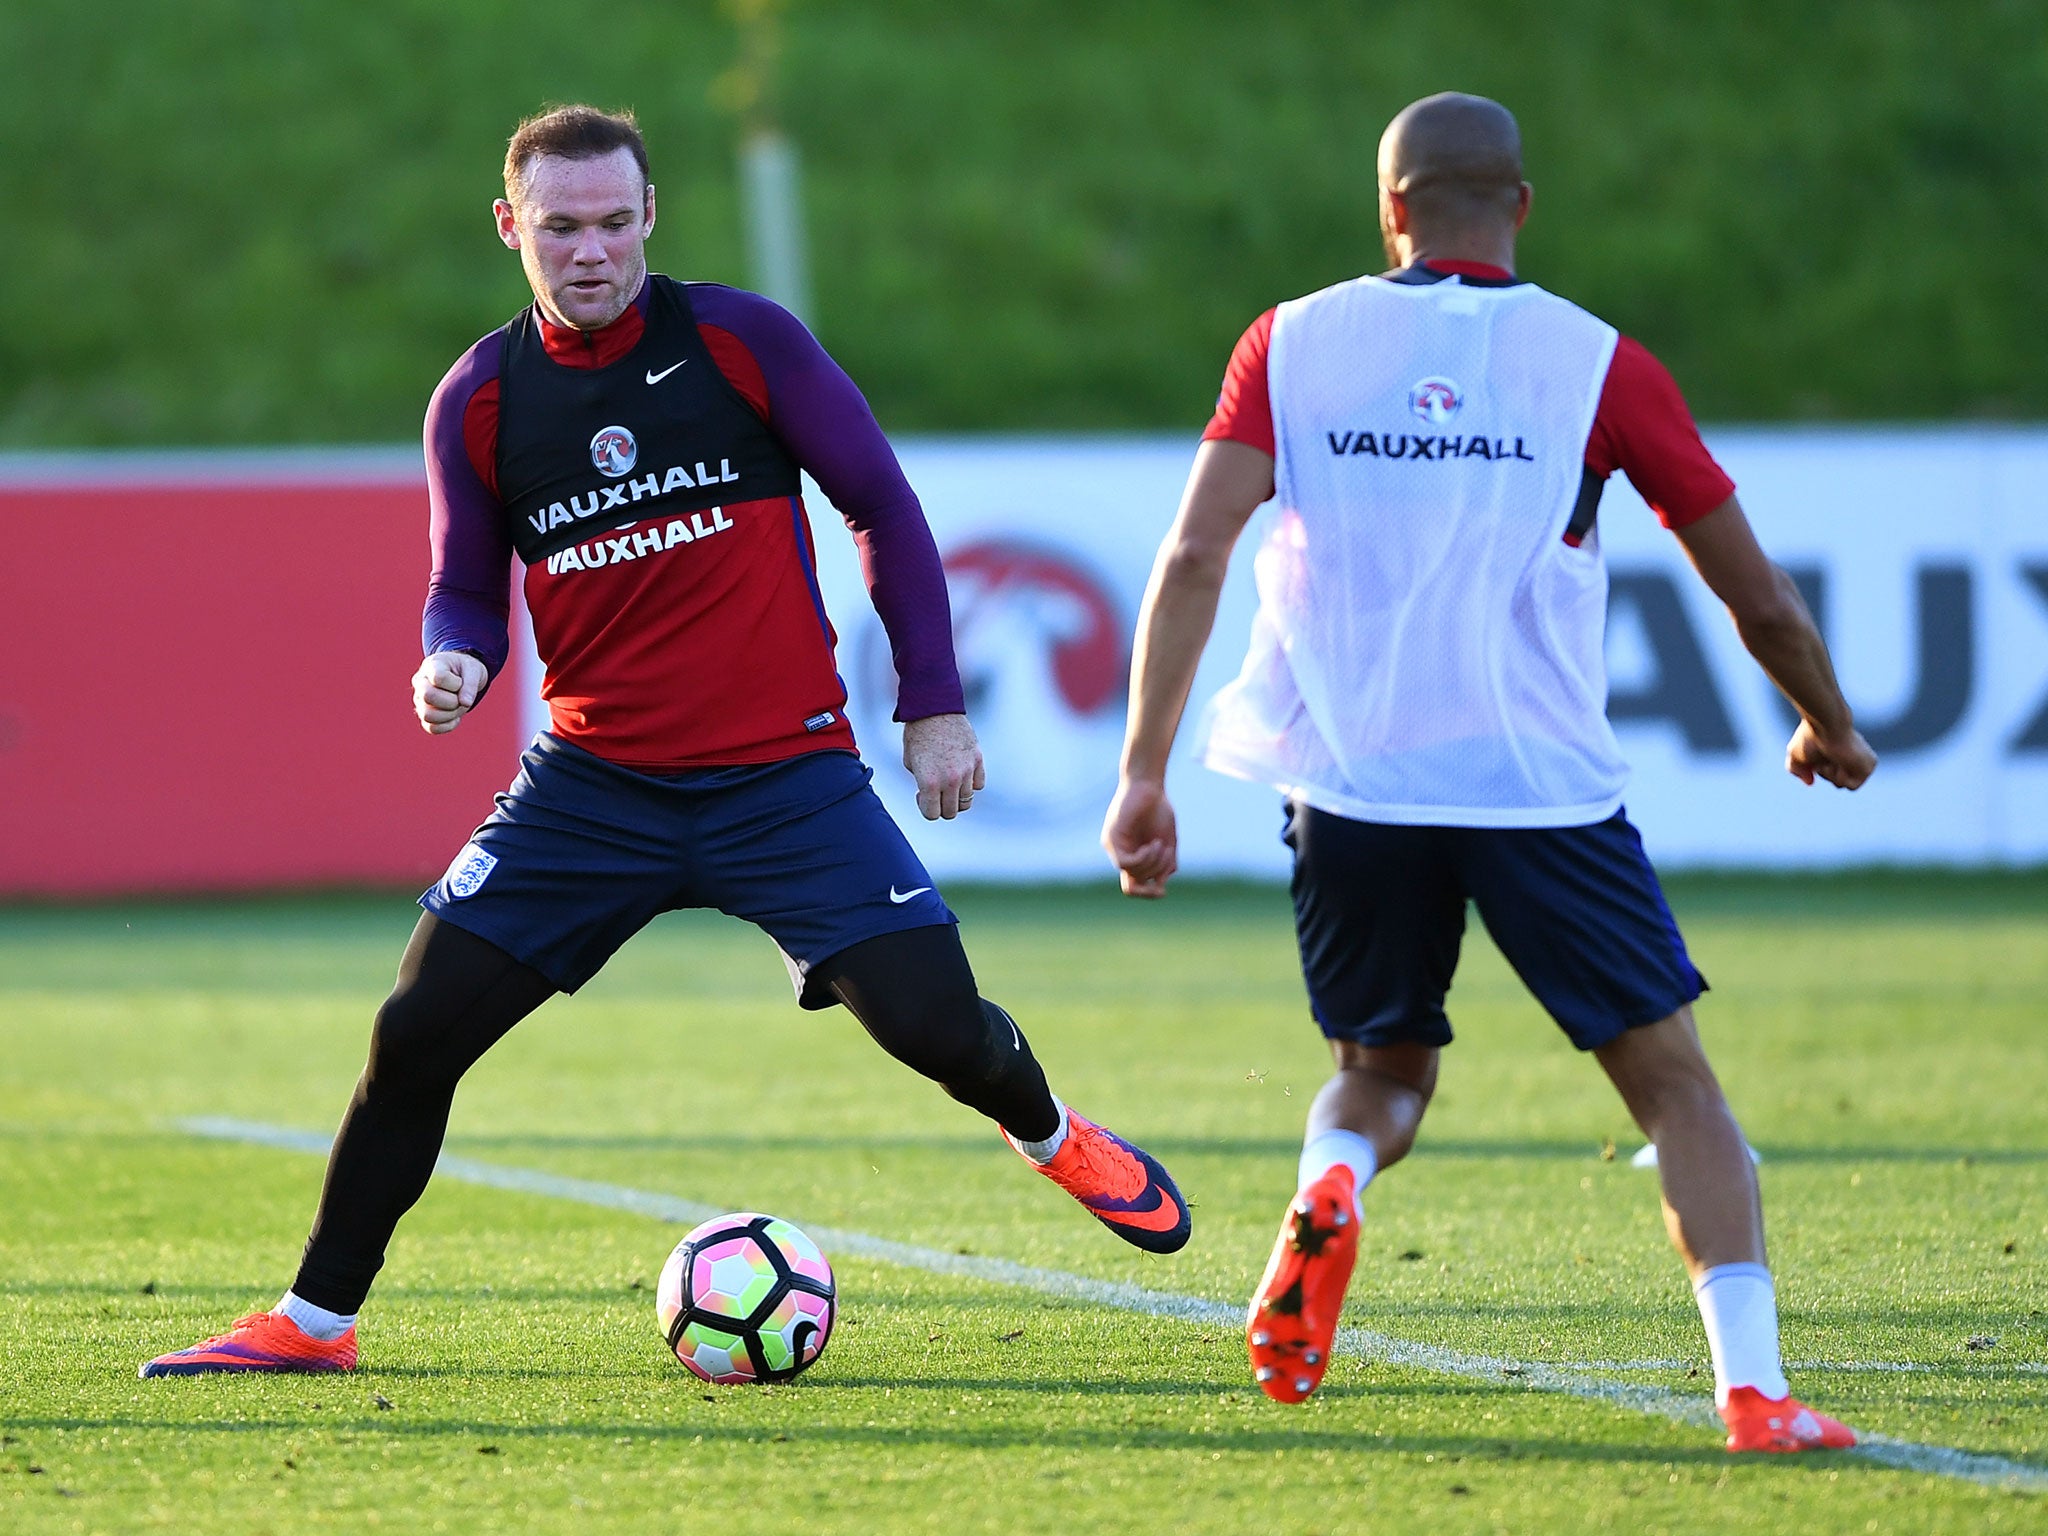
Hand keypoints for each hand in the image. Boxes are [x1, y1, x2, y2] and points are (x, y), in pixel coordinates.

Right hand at [413, 651, 488, 734]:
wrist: (461, 676)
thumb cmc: (466, 669)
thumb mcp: (473, 670)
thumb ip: (470, 684)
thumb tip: (465, 703)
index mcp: (431, 666)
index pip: (438, 678)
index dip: (455, 684)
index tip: (460, 681)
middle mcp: (420, 683)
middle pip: (428, 696)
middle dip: (452, 701)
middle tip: (461, 697)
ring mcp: (419, 700)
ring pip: (427, 715)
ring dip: (450, 715)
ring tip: (458, 707)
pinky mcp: (424, 715)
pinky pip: (431, 728)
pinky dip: (448, 726)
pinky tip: (455, 717)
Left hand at [902, 713, 984, 819]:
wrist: (934, 708)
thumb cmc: (918, 735)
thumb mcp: (911, 763)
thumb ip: (923, 783)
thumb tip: (933, 795)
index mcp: (930, 783)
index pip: (932, 814)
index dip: (925, 808)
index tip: (922, 795)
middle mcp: (950, 780)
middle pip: (951, 812)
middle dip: (941, 806)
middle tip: (936, 792)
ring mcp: (967, 770)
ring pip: (966, 801)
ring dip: (956, 797)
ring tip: (948, 783)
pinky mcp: (978, 759)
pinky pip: (978, 784)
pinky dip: (970, 783)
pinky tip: (961, 773)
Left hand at [1102, 776, 1177, 896]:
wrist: (1149, 784)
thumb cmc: (1159, 809)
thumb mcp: (1168, 842)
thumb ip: (1165, 863)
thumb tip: (1160, 885)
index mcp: (1134, 857)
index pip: (1134, 887)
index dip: (1148, 894)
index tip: (1163, 890)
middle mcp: (1121, 854)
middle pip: (1131, 887)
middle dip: (1152, 882)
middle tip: (1167, 861)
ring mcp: (1115, 847)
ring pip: (1132, 874)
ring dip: (1153, 864)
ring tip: (1162, 846)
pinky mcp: (1111, 838)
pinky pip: (1126, 863)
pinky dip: (1143, 858)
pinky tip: (1153, 844)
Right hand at [1786, 718, 1875, 788]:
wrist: (1828, 725)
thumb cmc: (1811, 736)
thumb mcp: (1795, 755)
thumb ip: (1796, 770)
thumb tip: (1811, 782)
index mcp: (1838, 751)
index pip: (1827, 772)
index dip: (1817, 769)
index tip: (1815, 758)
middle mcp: (1851, 755)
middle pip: (1832, 779)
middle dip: (1824, 772)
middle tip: (1824, 758)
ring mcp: (1861, 760)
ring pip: (1841, 784)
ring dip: (1832, 775)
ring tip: (1833, 760)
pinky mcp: (1870, 765)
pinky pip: (1852, 786)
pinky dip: (1842, 778)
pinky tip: (1842, 764)